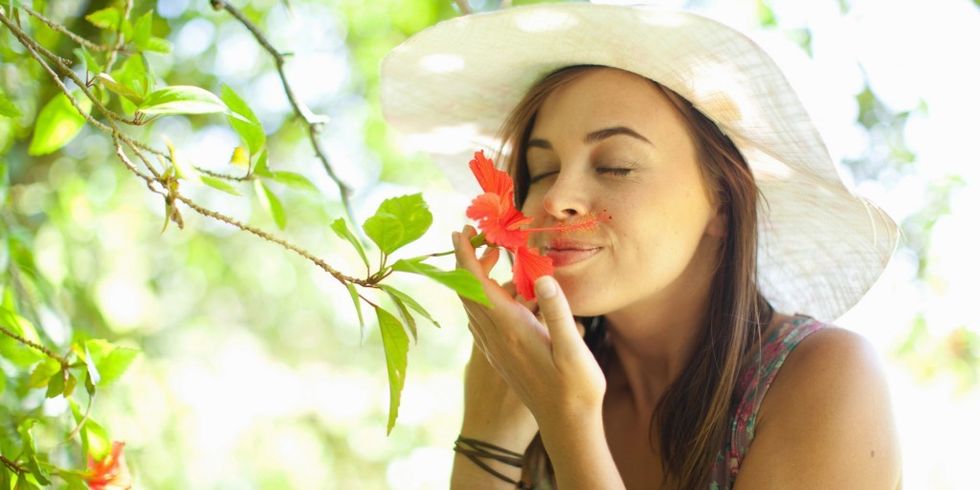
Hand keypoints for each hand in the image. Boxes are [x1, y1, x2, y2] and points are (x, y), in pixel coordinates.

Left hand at [453, 225, 606, 437]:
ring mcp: (495, 349)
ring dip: (474, 279)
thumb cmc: (575, 388)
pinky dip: (481, 298)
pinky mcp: (500, 357)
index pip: (477, 285)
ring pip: (472, 307)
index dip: (466, 256)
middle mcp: (495, 338)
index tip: (459, 230)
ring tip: (491, 258)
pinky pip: (480, 321)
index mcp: (511, 329)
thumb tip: (542, 278)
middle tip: (479, 236)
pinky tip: (499, 296)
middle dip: (467, 260)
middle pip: (468, 292)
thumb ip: (557, 312)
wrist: (566, 425)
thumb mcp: (573, 348)